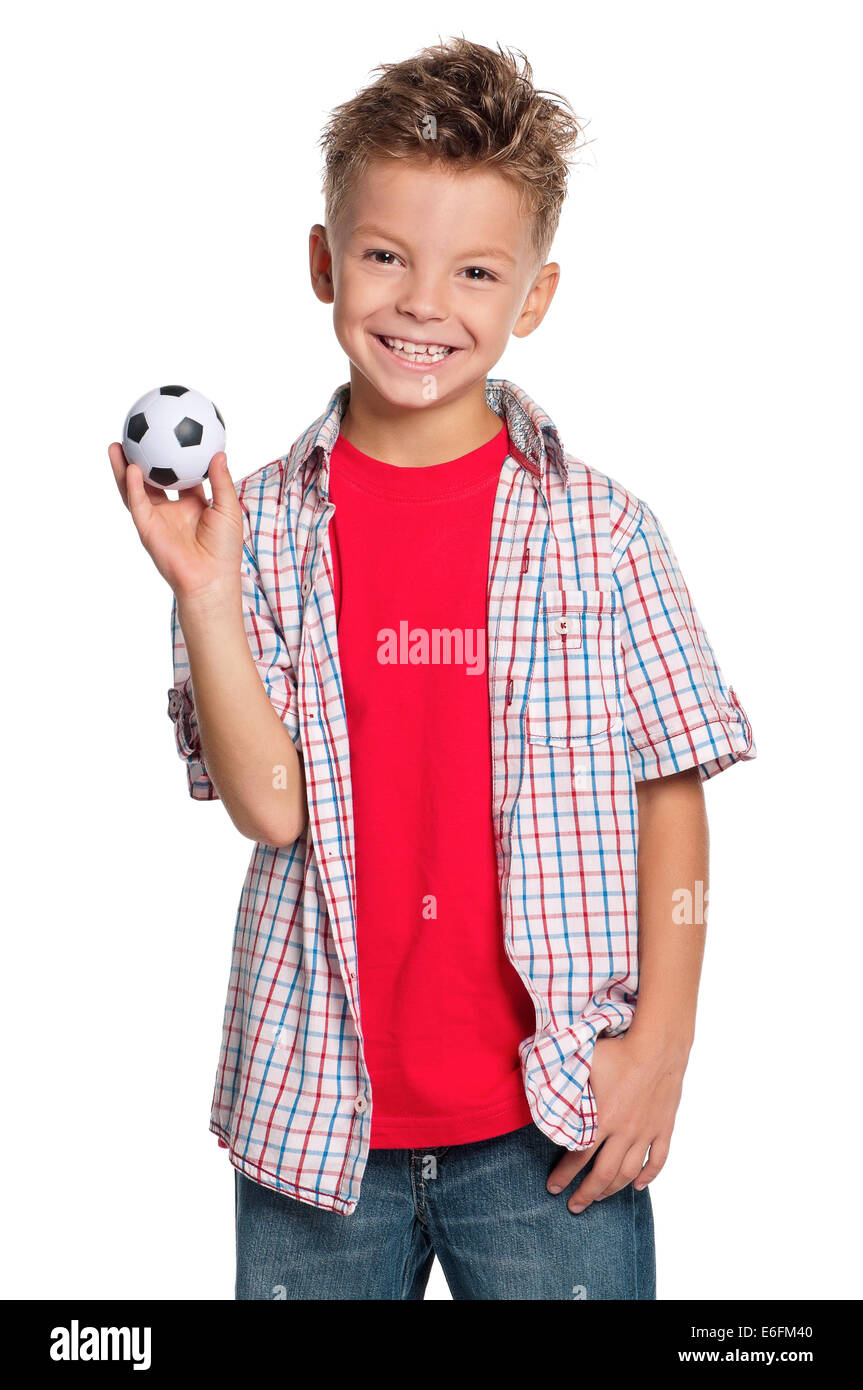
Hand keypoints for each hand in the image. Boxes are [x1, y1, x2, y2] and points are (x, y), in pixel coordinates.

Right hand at [108, 443, 243, 602]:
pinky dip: (132, 487)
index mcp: (192, 505)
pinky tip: (131, 468)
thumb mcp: (228, 509)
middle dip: (141, 458)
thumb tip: (219, 453)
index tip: (171, 434)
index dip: (175, 456)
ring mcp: (156, 519)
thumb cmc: (225, 549)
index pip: (180, 475)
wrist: (211, 579)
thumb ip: (222, 481)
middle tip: (135, 434)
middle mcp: (171, 510)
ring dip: (124, 469)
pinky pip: (137, 504)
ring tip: (116, 446)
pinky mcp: (147, 529)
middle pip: (151, 479)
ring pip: (135, 489)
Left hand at [546, 1031, 686, 1211]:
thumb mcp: (584, 1062)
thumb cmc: (619, 1050)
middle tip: (574, 1207)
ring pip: (630, 1172)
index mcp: (603, 1119)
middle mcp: (625, 1132)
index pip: (579, 1157)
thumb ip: (563, 1079)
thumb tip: (538, 1084)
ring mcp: (646, 1132)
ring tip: (601, 1198)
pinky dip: (649, 1176)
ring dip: (614, 1189)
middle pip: (604, 1174)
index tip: (553, 1188)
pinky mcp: (663, 1128)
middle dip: (587, 1193)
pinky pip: (658, 1159)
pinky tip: (639, 1185)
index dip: (564, 1175)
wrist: (658, 1047)